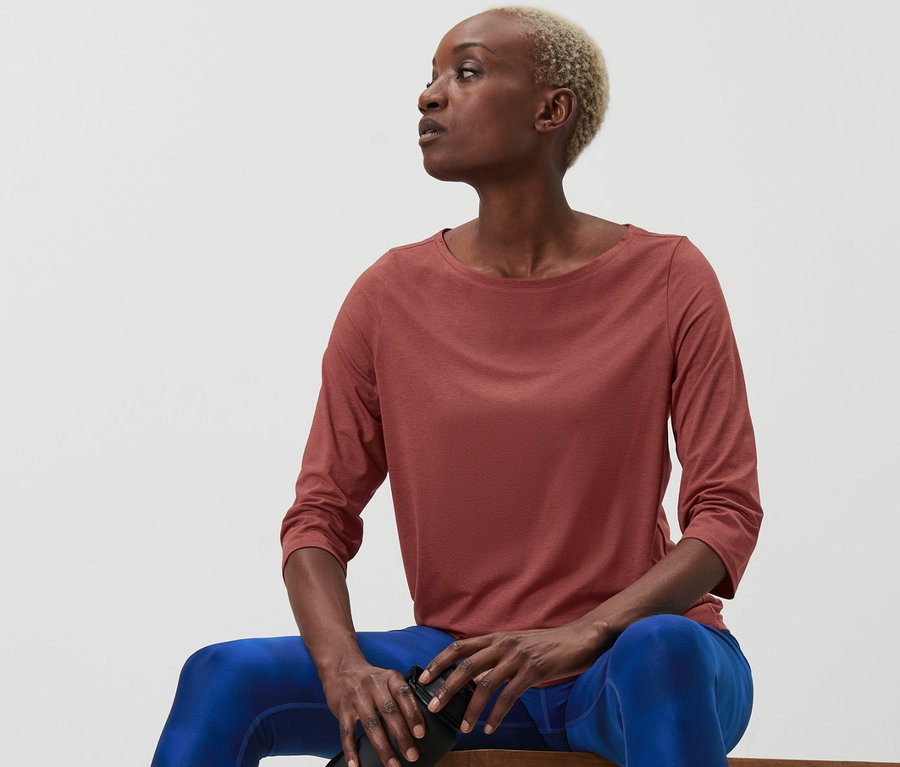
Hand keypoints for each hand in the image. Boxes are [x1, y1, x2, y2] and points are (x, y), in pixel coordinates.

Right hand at [320, 659, 425, 766]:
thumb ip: (401, 696)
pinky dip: (351, 751)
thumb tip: (420, 724)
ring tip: (393, 764)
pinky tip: (356, 765)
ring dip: (383, 748)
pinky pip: (346, 733)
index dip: (413, 714)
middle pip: (389, 712)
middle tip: (412, 755)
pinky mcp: (342, 710)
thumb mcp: (388, 679)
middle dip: (402, 736)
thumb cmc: (371, 680)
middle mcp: (373, 685)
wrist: (342, 669)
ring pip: (371, 725)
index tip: (420, 733)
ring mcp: (356, 698)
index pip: (404, 695)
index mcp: (389, 678)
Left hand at [418, 620, 612, 734]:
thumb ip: (495, 659)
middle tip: (434, 707)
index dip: (439, 661)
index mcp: (495, 637)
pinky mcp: (533, 671)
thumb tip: (474, 678)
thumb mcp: (515, 647)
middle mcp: (502, 645)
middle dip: (446, 688)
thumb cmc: (545, 645)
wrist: (578, 638)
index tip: (424, 677)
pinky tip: (490, 727)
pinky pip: (509, 696)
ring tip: (464, 726)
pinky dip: (496, 714)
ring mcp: (517, 657)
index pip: (458, 647)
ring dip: (471, 708)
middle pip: (465, 666)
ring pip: (485, 684)